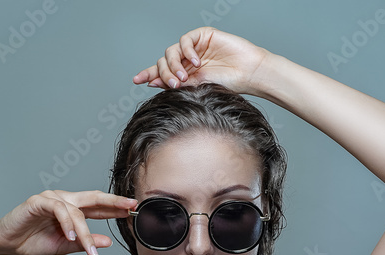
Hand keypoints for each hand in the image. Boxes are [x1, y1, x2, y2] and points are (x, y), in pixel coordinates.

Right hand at [0, 190, 135, 254]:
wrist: (6, 243)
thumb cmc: (32, 242)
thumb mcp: (65, 246)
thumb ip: (85, 243)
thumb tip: (108, 242)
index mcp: (72, 210)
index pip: (98, 207)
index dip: (115, 209)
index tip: (133, 212)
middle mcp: (65, 200)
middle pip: (93, 198)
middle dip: (113, 202)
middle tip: (130, 207)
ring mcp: (51, 198)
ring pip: (76, 211)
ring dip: (84, 232)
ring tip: (89, 250)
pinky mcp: (38, 201)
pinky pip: (58, 210)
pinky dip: (67, 224)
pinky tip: (71, 236)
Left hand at [132, 27, 271, 95]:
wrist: (249, 74)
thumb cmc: (229, 85)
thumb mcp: (199, 88)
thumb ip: (178, 84)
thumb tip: (154, 82)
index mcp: (185, 74)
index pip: (161, 72)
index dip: (148, 74)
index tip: (136, 80)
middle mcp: (187, 60)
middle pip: (163, 61)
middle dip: (163, 73)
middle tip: (172, 84)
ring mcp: (194, 47)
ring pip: (171, 51)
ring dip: (173, 65)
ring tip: (183, 78)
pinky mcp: (203, 36)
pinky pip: (185, 40)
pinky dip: (187, 52)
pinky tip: (196, 63)